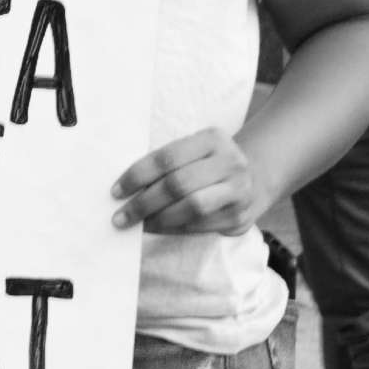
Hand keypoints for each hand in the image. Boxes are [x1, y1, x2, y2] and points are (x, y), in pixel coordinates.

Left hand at [111, 128, 266, 235]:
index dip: (138, 176)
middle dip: (143, 203)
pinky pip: (201, 226)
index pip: (167, 158)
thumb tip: (123, 190)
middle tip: (120, 217)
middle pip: (178, 185)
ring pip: (192, 208)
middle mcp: (231, 162)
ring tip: (137, 225)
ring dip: (158, 219)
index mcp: (213, 139)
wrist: (252, 178)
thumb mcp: (192, 151)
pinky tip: (157, 228)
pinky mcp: (240, 216)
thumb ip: (165, 164)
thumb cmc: (206, 164)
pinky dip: (173, 229)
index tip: (115, 191)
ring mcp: (240, 190)